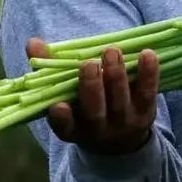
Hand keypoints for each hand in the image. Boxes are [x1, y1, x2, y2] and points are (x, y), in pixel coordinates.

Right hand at [26, 38, 159, 154]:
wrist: (118, 138)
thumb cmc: (82, 106)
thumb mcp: (63, 94)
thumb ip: (48, 69)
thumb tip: (33, 43)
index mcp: (73, 128)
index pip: (64, 127)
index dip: (61, 118)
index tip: (58, 106)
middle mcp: (98, 131)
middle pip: (94, 112)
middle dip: (92, 88)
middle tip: (89, 64)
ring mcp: (123, 123)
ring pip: (120, 101)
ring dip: (116, 76)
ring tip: (111, 51)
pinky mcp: (145, 113)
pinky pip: (147, 93)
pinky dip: (148, 74)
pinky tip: (148, 54)